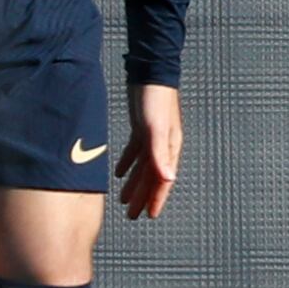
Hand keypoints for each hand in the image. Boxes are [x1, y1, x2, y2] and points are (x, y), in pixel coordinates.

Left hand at [117, 83, 182, 218]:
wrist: (150, 72)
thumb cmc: (156, 98)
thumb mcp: (157, 127)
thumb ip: (160, 153)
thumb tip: (168, 179)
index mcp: (169, 147)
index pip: (163, 179)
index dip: (156, 198)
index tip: (149, 215)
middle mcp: (162, 145)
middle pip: (152, 176)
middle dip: (143, 196)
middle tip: (132, 215)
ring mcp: (152, 137)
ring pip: (143, 167)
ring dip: (134, 183)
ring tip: (123, 200)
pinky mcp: (142, 128)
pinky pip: (135, 152)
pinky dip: (128, 164)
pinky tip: (119, 173)